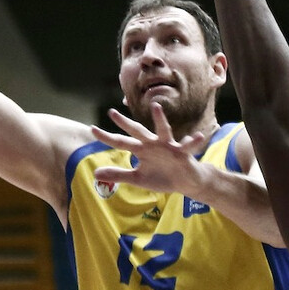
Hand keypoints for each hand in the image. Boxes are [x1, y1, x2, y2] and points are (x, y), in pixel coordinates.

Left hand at [92, 103, 210, 194]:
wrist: (185, 182)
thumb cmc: (162, 177)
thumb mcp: (137, 178)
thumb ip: (118, 174)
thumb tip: (95, 173)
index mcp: (141, 150)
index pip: (121, 142)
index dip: (107, 137)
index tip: (92, 129)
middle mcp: (153, 144)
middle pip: (137, 131)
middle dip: (125, 123)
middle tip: (111, 112)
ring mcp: (168, 147)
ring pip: (163, 130)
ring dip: (160, 119)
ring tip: (156, 107)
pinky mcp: (183, 154)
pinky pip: (188, 147)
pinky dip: (193, 142)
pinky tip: (196, 137)